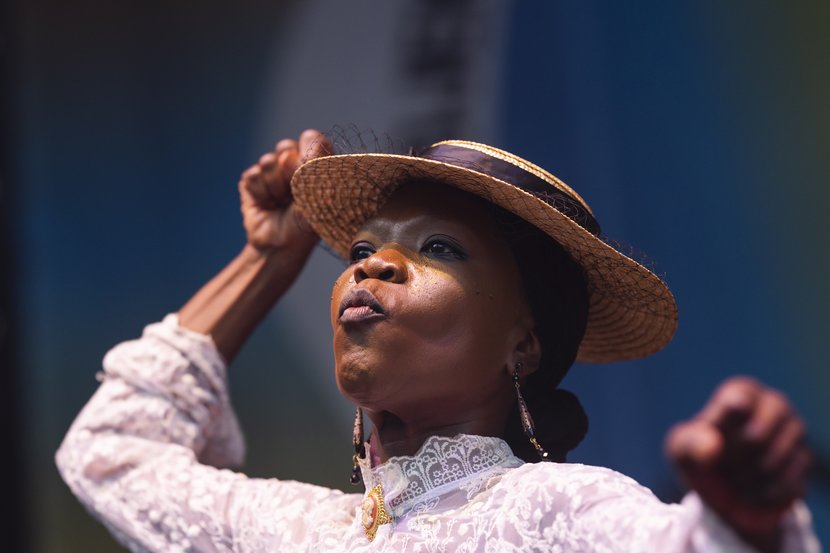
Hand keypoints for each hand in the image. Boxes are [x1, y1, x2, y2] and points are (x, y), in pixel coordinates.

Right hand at [239, 129, 331, 252]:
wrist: (280, 246)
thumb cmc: (306, 225)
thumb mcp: (320, 196)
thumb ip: (318, 165)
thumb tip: (311, 138)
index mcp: (315, 165)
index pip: (312, 139)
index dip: (308, 153)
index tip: (309, 175)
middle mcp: (293, 164)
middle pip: (286, 146)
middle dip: (289, 172)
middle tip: (294, 194)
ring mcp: (271, 172)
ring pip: (268, 161)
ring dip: (275, 187)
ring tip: (281, 204)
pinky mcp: (252, 181)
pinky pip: (253, 175)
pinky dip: (261, 193)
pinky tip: (267, 205)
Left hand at [665, 377, 810, 548]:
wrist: (722, 486)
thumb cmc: (699, 454)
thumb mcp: (682, 449)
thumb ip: (691, 443)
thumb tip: (713, 447)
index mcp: (742, 391)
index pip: (736, 403)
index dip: (720, 431)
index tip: (714, 436)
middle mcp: (774, 404)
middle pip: (757, 437)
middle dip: (733, 461)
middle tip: (722, 468)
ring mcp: (794, 431)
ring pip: (776, 460)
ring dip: (749, 478)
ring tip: (734, 481)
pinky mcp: (803, 461)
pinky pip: (790, 480)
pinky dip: (766, 492)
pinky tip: (752, 493)